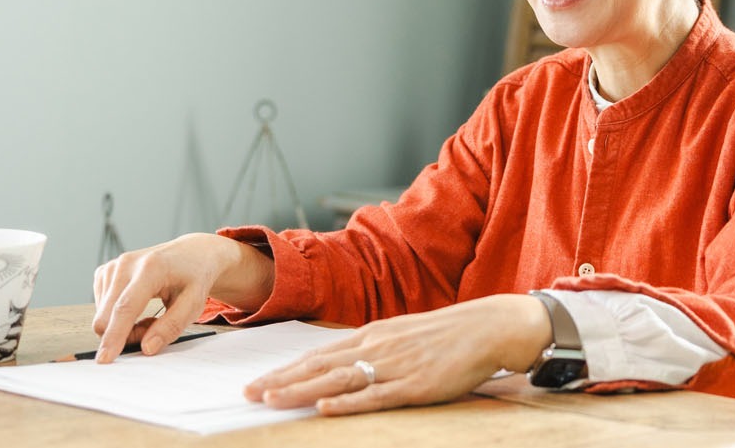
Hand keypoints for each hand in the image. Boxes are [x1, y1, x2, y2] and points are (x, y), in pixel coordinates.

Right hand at [92, 232, 273, 362]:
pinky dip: (118, 315)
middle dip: (124, 334)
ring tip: (150, 315)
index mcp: (150, 268)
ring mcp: (113, 266)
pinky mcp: (105, 271)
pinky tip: (138, 306)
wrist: (192, 253)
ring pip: (103, 315)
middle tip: (154, 329)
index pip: (126, 308)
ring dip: (123, 325)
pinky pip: (102, 307)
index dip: (114, 335)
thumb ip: (171, 326)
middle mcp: (126, 264)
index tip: (105, 358)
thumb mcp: (194, 303)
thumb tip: (147, 348)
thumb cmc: (194, 277)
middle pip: (107, 315)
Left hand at [244, 294, 551, 415]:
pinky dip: (349, 401)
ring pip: (339, 379)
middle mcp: (376, 347)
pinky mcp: (415, 385)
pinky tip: (326, 407)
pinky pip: (376, 395)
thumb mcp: (401, 335)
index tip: (257, 382)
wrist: (486, 328)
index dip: (285, 370)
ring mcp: (394, 366)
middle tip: (247, 394)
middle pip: (319, 366)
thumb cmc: (445, 335)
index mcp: (372, 335)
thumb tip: (341, 364)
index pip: (318, 355)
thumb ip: (372, 349)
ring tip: (272, 399)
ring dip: (302, 390)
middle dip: (281, 381)